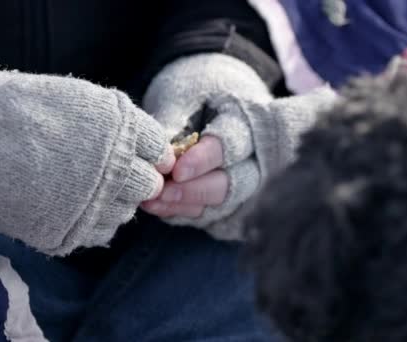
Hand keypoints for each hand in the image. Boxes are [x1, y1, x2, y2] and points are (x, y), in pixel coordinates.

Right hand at [0, 70, 174, 254]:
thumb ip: (127, 126)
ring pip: (127, 211)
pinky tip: (79, 206)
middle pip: (149, 185)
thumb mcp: (87, 102)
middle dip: (139, 179)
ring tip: (91, 188)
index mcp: (123, 132)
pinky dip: (97, 220)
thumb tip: (155, 151)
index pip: (160, 152)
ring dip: (118, 201)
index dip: (155, 154)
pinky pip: (103, 231)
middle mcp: (116, 170)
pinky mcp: (72, 231)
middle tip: (119, 173)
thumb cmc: (32, 111)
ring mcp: (95, 205)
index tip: (147, 156)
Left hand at [145, 84, 337, 239]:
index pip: (231, 145)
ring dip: (186, 206)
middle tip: (161, 191)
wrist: (208, 100)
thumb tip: (159, 154)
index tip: (177, 170)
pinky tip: (160, 208)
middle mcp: (254, 156)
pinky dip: (185, 213)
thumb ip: (173, 121)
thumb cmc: (194, 93)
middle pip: (232, 182)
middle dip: (195, 190)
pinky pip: (212, 215)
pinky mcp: (232, 201)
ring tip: (152, 202)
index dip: (205, 160)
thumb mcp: (183, 95)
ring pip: (222, 203)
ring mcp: (245, 181)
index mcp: (246, 121)